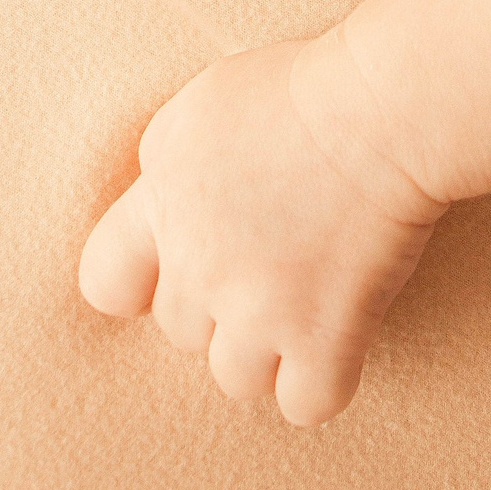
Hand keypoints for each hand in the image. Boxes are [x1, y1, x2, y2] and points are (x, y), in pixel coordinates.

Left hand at [78, 32, 444, 425]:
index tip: (179, 265)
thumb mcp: (208, 101)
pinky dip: (324, 381)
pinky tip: (342, 335)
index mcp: (165, 199)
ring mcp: (259, 310)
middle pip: (182, 329)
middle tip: (276, 253)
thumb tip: (167, 205)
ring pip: (237, 377)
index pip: (105, 281)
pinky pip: (306, 403)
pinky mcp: (323, 337)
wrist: (384, 107)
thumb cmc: (307, 86)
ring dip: (268, 349)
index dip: (140, 282)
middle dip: (221, 302)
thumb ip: (169, 161)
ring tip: (307, 295)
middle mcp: (200, 265)